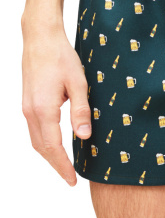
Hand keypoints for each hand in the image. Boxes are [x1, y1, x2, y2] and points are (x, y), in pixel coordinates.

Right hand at [21, 22, 90, 185]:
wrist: (40, 38)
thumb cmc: (61, 57)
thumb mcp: (78, 82)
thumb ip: (81, 110)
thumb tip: (84, 136)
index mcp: (43, 109)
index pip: (53, 147)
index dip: (63, 166)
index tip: (73, 179)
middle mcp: (31, 112)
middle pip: (41, 148)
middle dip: (56, 165)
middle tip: (70, 177)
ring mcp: (26, 107)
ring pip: (35, 140)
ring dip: (49, 155)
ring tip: (64, 164)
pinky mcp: (28, 101)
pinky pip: (34, 129)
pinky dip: (44, 142)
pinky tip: (55, 142)